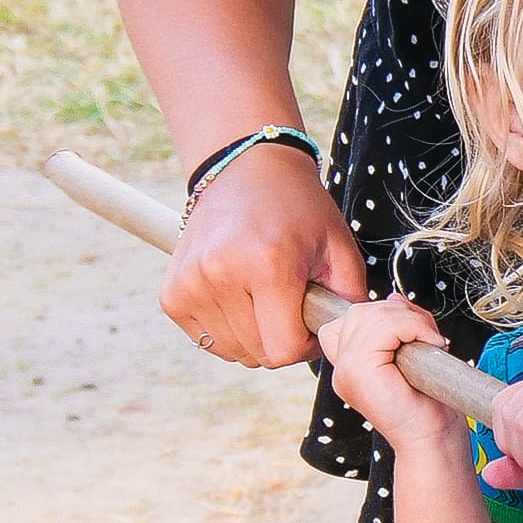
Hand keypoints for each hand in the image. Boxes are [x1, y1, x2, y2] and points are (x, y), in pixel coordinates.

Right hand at [160, 141, 366, 367]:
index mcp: (269, 265)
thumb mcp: (338, 243)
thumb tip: (345, 337)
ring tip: (263, 294)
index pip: (284, 350)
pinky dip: (226, 329)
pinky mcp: (172, 293)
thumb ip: (350, 297)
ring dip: (253, 334)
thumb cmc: (297, 206)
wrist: (246, 168)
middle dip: (281, 337)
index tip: (311, 320)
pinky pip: (205, 339)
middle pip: (258, 354)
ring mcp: (191, 285)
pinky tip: (238, 295)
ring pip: (231, 351)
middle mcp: (222, 276)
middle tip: (289, 302)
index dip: (306, 343)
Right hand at [316, 293, 463, 451]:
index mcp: (350, 365)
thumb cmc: (428, 402)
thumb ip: (396, 324)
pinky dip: (414, 326)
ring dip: (411, 319)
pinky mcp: (358, 371)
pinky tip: (430, 343)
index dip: (383, 314)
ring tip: (429, 340)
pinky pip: (385, 326)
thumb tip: (393, 297)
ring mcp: (346, 371)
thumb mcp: (411, 351)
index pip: (350, 317)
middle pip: (361, 310)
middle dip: (400, 311)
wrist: (433, 438)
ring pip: (373, 314)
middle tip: (426, 334)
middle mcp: (342, 368)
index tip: (411, 329)